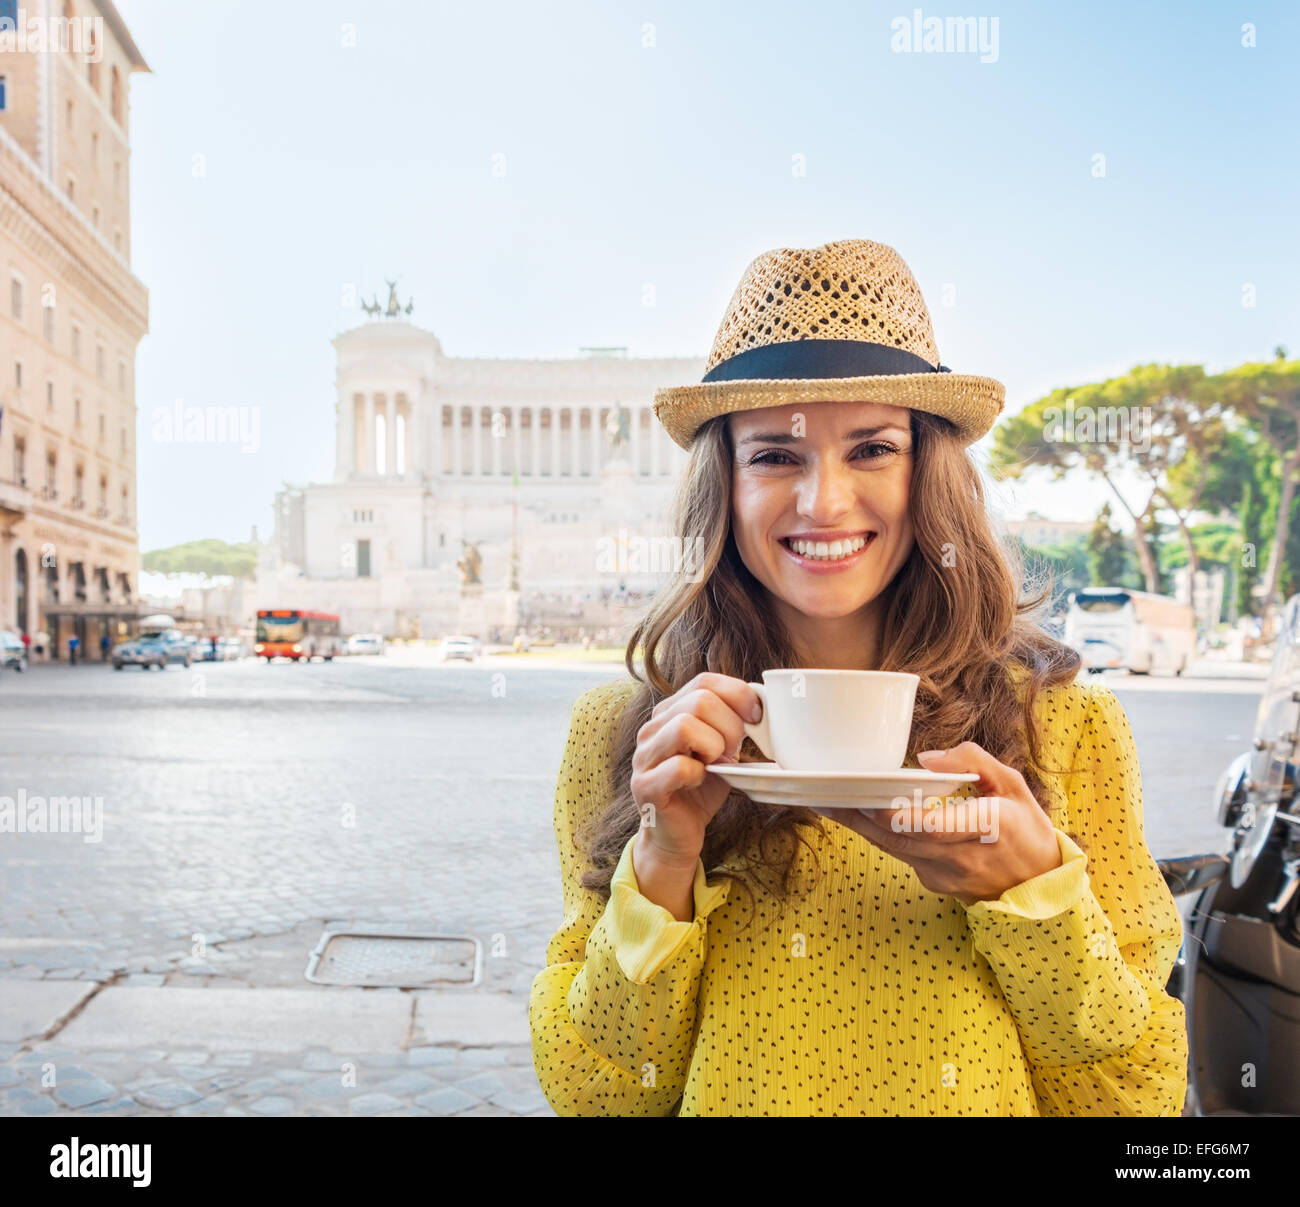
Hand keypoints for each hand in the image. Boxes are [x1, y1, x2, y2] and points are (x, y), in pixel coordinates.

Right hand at [630, 671, 762, 868]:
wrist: (677, 835)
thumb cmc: (701, 789)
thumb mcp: (722, 750)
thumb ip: (732, 724)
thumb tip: (761, 705)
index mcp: (670, 712)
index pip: (704, 681)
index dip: (737, 693)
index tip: (757, 715)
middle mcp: (652, 728)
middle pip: (699, 701)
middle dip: (729, 726)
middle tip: (732, 751)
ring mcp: (644, 756)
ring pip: (685, 726)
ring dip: (713, 747)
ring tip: (713, 765)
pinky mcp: (645, 786)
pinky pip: (679, 767)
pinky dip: (699, 775)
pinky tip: (698, 782)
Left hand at [810, 742, 1062, 903]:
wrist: (1039, 887)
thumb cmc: (1026, 829)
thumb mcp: (1013, 785)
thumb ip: (973, 763)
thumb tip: (927, 757)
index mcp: (986, 828)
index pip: (934, 826)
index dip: (898, 815)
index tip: (869, 797)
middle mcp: (961, 857)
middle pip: (899, 837)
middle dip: (859, 815)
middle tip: (825, 792)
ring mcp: (944, 875)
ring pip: (892, 848)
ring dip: (858, 825)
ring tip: (826, 801)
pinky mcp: (933, 882)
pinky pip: (899, 854)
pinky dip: (877, 835)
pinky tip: (855, 816)